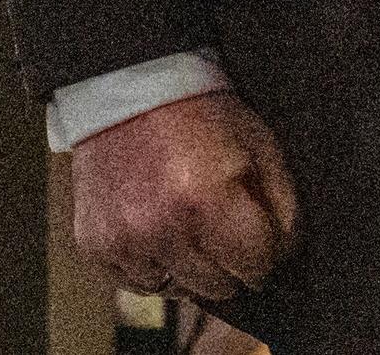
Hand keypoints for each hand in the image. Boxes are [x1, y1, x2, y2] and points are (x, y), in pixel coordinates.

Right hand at [71, 91, 298, 307]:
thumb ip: (284, 211)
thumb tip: (283, 260)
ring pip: (178, 290)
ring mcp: (124, 241)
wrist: (130, 88)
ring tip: (184, 221)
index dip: (263, 250)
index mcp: (208, 201)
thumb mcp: (261, 147)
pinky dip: (151, 264)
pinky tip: (155, 228)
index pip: (258, 269)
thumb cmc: (201, 115)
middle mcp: (162, 228)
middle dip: (227, 260)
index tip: (253, 230)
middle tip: (217, 220)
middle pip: (219, 288)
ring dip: (187, 266)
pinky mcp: (95, 245)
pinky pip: (137, 283)